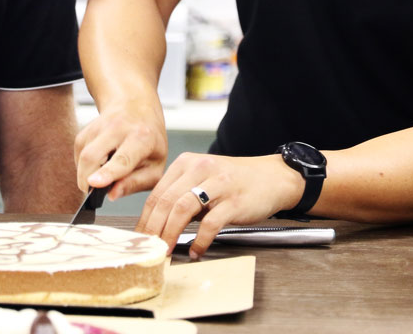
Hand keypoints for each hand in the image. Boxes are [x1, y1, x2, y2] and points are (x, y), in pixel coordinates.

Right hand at [73, 99, 167, 199]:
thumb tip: (112, 195)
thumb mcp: (155, 166)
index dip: (108, 173)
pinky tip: (100, 163)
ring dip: (86, 174)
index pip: (123, 159)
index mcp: (142, 138)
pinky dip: (85, 165)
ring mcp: (100, 125)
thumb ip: (136, 183)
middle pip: (92, 157)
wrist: (136, 106)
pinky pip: (79, 154)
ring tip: (104, 174)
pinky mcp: (86, 129)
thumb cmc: (149, 141)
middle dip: (86, 180)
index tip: (94, 183)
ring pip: (82, 156)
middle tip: (94, 192)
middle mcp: (119, 127)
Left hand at [136, 152, 304, 259]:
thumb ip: (182, 195)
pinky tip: (196, 250)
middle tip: (148, 248)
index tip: (139, 238)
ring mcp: (218, 183)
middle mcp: (200, 169)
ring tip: (166, 251)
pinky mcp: (234, 200)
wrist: (274, 177)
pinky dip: (200, 240)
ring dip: (171, 234)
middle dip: (154, 229)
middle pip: (166, 201)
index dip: (145, 218)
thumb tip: (157, 225)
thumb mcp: (204, 178)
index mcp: (187, 163)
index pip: (157, 192)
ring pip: (183, 209)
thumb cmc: (235, 181)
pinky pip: (210, 223)